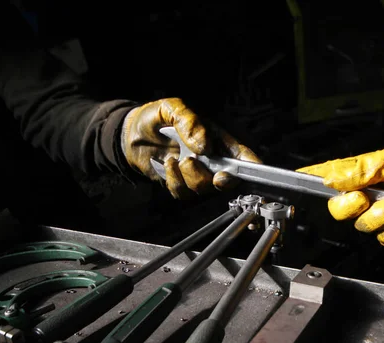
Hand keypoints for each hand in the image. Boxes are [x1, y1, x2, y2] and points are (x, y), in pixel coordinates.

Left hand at [122, 98, 260, 198]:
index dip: (251, 166)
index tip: (249, 170)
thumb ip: (190, 122)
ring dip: (192, 175)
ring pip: (204, 188)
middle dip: (224, 180)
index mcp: (219, 140)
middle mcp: (212, 161)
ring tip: (179, 158)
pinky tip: (168, 164)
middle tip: (217, 175)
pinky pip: (184, 193)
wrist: (131, 134)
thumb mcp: (172, 108)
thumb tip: (205, 146)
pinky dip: (174, 179)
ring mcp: (198, 175)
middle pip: (229, 180)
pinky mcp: (182, 186)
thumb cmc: (156, 118)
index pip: (243, 156)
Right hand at [297, 145, 383, 244]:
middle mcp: (362, 196)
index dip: (309, 178)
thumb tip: (331, 178)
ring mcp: (376, 216)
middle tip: (370, 196)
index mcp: (358, 174)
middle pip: (337, 210)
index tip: (298, 177)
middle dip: (356, 205)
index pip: (325, 176)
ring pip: (365, 225)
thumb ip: (362, 168)